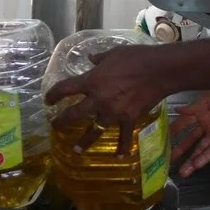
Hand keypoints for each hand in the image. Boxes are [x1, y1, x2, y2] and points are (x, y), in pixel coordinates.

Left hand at [44, 44, 166, 155]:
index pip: (65, 88)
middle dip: (61, 121)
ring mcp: (113, 112)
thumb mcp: (114, 53)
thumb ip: (100, 58)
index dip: (53, 94)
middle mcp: (98, 99)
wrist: (160, 70)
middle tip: (55, 125)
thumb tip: (91, 59)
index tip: (48, 100)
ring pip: (94, 131)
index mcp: (92, 81)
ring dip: (84, 141)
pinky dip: (123, 147)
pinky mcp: (129, 119)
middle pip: (74, 114)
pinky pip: (124, 136)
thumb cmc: (136, 57)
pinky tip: (120, 156)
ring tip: (76, 150)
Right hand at [170, 91, 209, 176]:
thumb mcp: (207, 99)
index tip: (164, 140)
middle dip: (180, 150)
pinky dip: (205, 157)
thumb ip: (191, 108)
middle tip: (169, 160)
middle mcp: (207, 123)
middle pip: (191, 139)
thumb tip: (176, 110)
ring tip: (183, 172)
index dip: (174, 131)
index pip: (184, 123)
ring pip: (201, 148)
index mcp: (201, 112)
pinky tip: (196, 165)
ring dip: (192, 160)